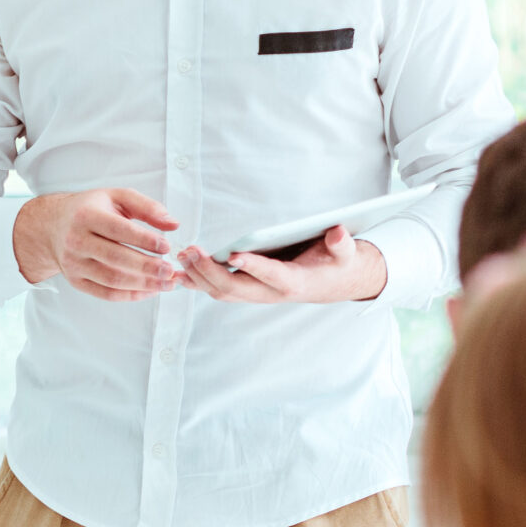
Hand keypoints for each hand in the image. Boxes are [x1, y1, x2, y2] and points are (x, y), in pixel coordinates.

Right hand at [14, 188, 180, 301]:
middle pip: (116, 258)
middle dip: (147, 267)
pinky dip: (130, 295)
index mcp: (86, 215)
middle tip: (170, 271)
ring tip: (166, 283)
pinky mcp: (76, 281)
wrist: (53, 226)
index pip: (119, 230)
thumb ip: (147, 208)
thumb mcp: (117, 197)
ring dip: (143, 284)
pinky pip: (106, 293)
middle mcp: (76, 241)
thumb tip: (173, 224)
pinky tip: (149, 291)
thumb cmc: (90, 209)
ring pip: (112, 279)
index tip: (166, 247)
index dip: (145, 240)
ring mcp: (74, 264)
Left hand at [176, 226, 386, 304]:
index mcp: (294, 282)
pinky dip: (198, 282)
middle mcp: (270, 293)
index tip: (232, 254)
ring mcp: (256, 294)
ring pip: (222, 292)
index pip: (271, 276)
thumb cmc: (336, 264)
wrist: (331, 283)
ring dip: (198, 277)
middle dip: (210, 271)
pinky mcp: (247, 290)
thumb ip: (342, 244)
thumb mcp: (345, 254)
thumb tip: (338, 233)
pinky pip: (218, 290)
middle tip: (190, 251)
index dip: (253, 267)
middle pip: (235, 288)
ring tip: (180, 257)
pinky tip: (179, 272)